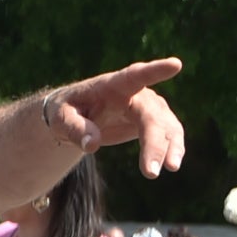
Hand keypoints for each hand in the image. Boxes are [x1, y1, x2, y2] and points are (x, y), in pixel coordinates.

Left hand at [43, 58, 184, 177]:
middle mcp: (137, 94)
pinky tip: (171, 164)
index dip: (155, 70)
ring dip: (170, 148)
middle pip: (152, 116)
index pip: (135, 76)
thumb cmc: (67, 111)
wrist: (75, 116)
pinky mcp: (154, 122)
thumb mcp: (61, 118)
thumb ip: (75, 128)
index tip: (175, 64)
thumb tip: (91, 145)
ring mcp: (149, 107)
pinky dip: (172, 149)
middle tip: (150, 172)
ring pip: (167, 126)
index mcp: (113, 85)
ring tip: (170, 168)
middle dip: (154, 143)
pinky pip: (169, 135)